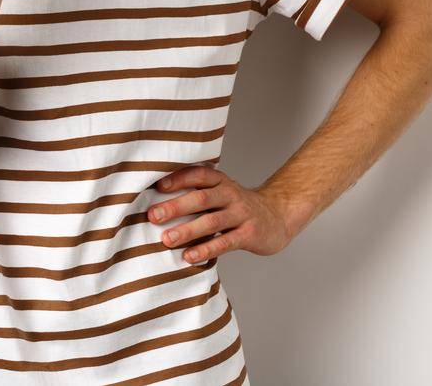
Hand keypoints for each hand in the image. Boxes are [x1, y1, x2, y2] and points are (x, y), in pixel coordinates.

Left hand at [147, 164, 299, 263]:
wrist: (278, 216)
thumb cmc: (238, 206)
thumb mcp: (222, 192)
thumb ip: (198, 193)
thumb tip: (158, 202)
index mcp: (221, 181)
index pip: (199, 175)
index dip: (179, 179)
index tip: (158, 187)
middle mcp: (231, 194)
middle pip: (202, 198)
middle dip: (176, 207)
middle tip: (153, 216)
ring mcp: (241, 215)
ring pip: (211, 222)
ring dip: (187, 231)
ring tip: (166, 239)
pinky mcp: (249, 235)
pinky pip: (225, 243)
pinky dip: (205, 249)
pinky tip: (189, 257)